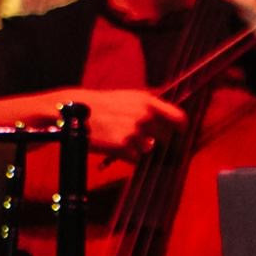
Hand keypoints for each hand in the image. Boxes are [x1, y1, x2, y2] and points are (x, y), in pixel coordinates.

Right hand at [72, 86, 189, 161]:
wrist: (74, 111)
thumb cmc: (101, 105)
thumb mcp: (127, 97)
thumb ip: (149, 106)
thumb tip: (171, 120)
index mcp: (147, 101)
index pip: (179, 118)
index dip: (181, 128)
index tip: (180, 133)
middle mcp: (144, 115)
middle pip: (164, 138)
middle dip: (153, 140)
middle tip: (136, 137)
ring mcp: (134, 131)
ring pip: (148, 149)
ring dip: (138, 148)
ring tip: (119, 137)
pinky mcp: (123, 146)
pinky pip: (135, 158)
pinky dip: (127, 156)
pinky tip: (113, 145)